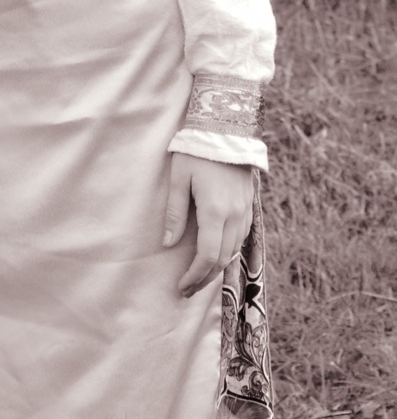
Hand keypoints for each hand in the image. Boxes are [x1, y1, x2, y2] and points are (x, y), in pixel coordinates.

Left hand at [163, 153, 253, 296]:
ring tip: (199, 277)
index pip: (207, 256)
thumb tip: (168, 244)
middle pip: (223, 259)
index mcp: (215, 211)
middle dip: (205, 278)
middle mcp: (234, 215)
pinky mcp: (249, 206)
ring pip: (234, 251)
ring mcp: (245, 211)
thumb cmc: (196, 151)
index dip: (195, 276)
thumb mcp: (178, 179)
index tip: (182, 286)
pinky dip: (229, 252)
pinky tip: (216, 256)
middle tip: (187, 289)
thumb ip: (175, 213)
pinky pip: (241, 238)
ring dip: (218, 268)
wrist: (226, 129)